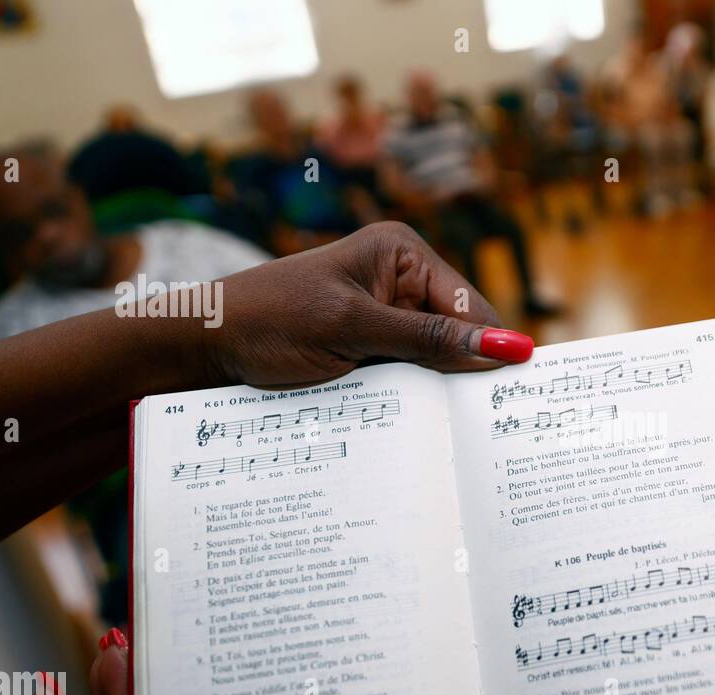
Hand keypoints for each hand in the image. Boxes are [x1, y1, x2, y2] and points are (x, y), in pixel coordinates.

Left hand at [192, 221, 533, 388]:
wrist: (206, 345)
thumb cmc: (270, 320)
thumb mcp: (353, 329)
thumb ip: (429, 340)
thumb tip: (505, 347)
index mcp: (402, 253)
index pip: (469, 305)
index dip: (488, 348)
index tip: (508, 397)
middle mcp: (400, 279)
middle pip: (457, 333)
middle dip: (461, 370)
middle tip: (477, 420)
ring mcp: (386, 315)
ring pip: (435, 360)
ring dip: (433, 388)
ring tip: (441, 420)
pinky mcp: (371, 346)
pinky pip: (409, 374)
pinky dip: (410, 395)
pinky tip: (411, 415)